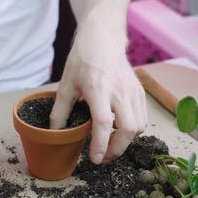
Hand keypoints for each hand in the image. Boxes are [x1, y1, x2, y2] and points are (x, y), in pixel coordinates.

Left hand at [50, 24, 146, 163]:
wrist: (103, 39)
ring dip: (126, 142)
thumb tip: (55, 132)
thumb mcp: (66, 84)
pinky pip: (143, 119)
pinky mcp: (140, 93)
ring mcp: (133, 92)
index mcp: (98, 89)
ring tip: (111, 146)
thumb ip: (60, 110)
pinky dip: (133, 130)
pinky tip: (119, 130)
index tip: (96, 158)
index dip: (101, 144)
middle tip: (104, 158)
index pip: (104, 123)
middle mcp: (120, 92)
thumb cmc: (83, 60)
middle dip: (117, 150)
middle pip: (128, 129)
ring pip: (139, 127)